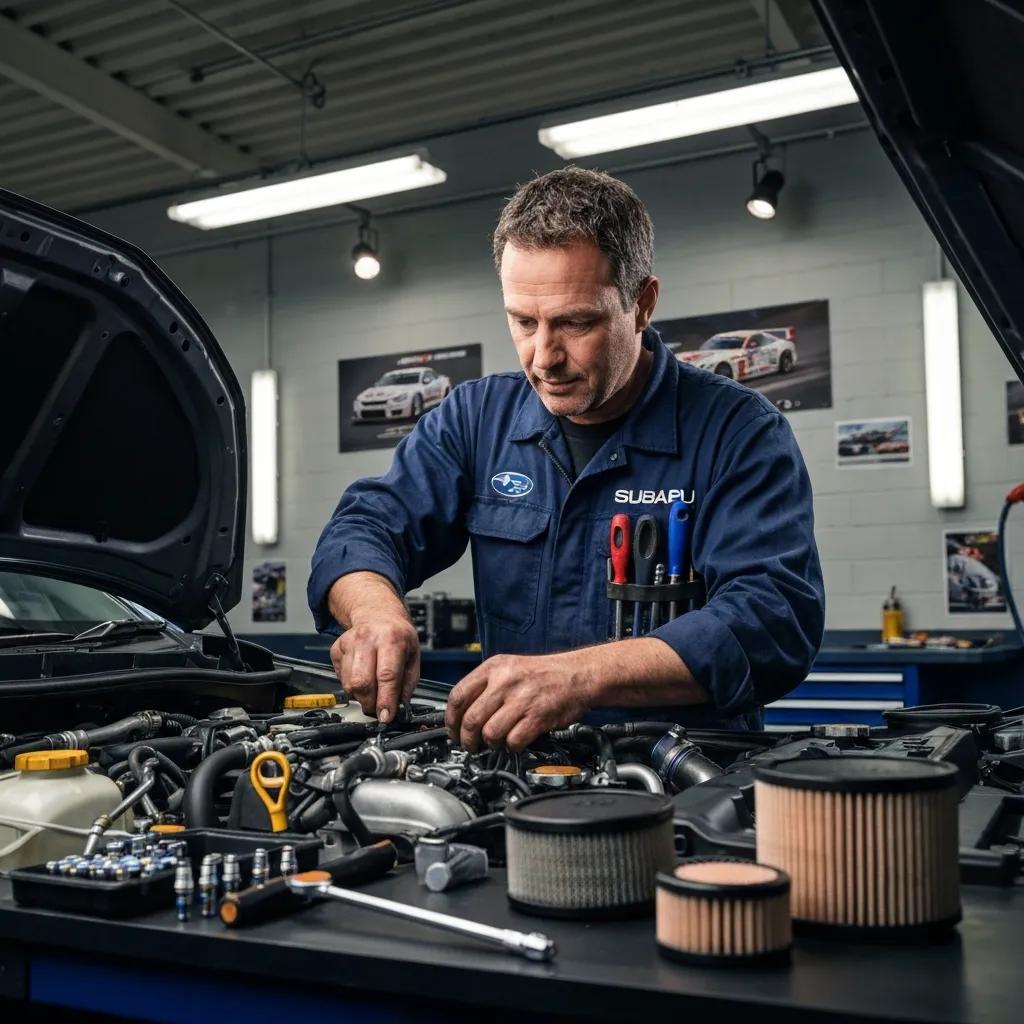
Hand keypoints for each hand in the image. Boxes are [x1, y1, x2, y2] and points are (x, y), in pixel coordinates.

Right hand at [330, 612, 419, 722]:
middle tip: (378, 707)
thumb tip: (399, 708)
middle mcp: (368, 638)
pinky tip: (363, 675)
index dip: (386, 700)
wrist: (378, 615)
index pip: (387, 675)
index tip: (386, 716)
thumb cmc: (397, 636)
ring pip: (349, 684)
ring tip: (372, 690)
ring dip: (361, 696)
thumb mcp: (413, 656)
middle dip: (371, 703)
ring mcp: (349, 642)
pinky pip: (341, 679)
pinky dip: (352, 685)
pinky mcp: (336, 648)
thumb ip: (407, 684)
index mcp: (392, 638)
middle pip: (363, 682)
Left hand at [445, 652, 593, 751]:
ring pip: (489, 733)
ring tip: (494, 744)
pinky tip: (514, 742)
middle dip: (467, 740)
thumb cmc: (544, 674)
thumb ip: (485, 686)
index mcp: (494, 667)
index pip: (458, 696)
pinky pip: (513, 740)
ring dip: (489, 745)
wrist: (578, 674)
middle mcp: (505, 681)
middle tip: (470, 746)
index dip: (451, 720)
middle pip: (471, 719)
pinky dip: (511, 747)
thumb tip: (461, 713)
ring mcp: (522, 699)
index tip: (452, 731)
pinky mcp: (538, 716)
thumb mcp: (509, 667)